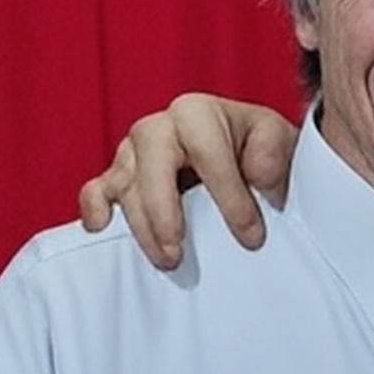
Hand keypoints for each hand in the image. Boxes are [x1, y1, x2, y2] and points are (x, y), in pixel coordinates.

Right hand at [77, 93, 298, 268]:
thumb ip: (273, 152)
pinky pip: (96, 189)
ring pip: (124, 185)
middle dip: (165, 213)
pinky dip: (95, 208)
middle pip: (152, 165)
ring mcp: (133, 151)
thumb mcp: (278, 141)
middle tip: (181, 253)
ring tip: (167, 260)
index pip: (208, 152)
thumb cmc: (258, 148)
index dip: (229, 197)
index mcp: (198, 112)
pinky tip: (102, 229)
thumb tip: (259, 176)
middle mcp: (159, 127)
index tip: (251, 236)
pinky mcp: (118, 176)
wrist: (244, 155)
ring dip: (141, 226)